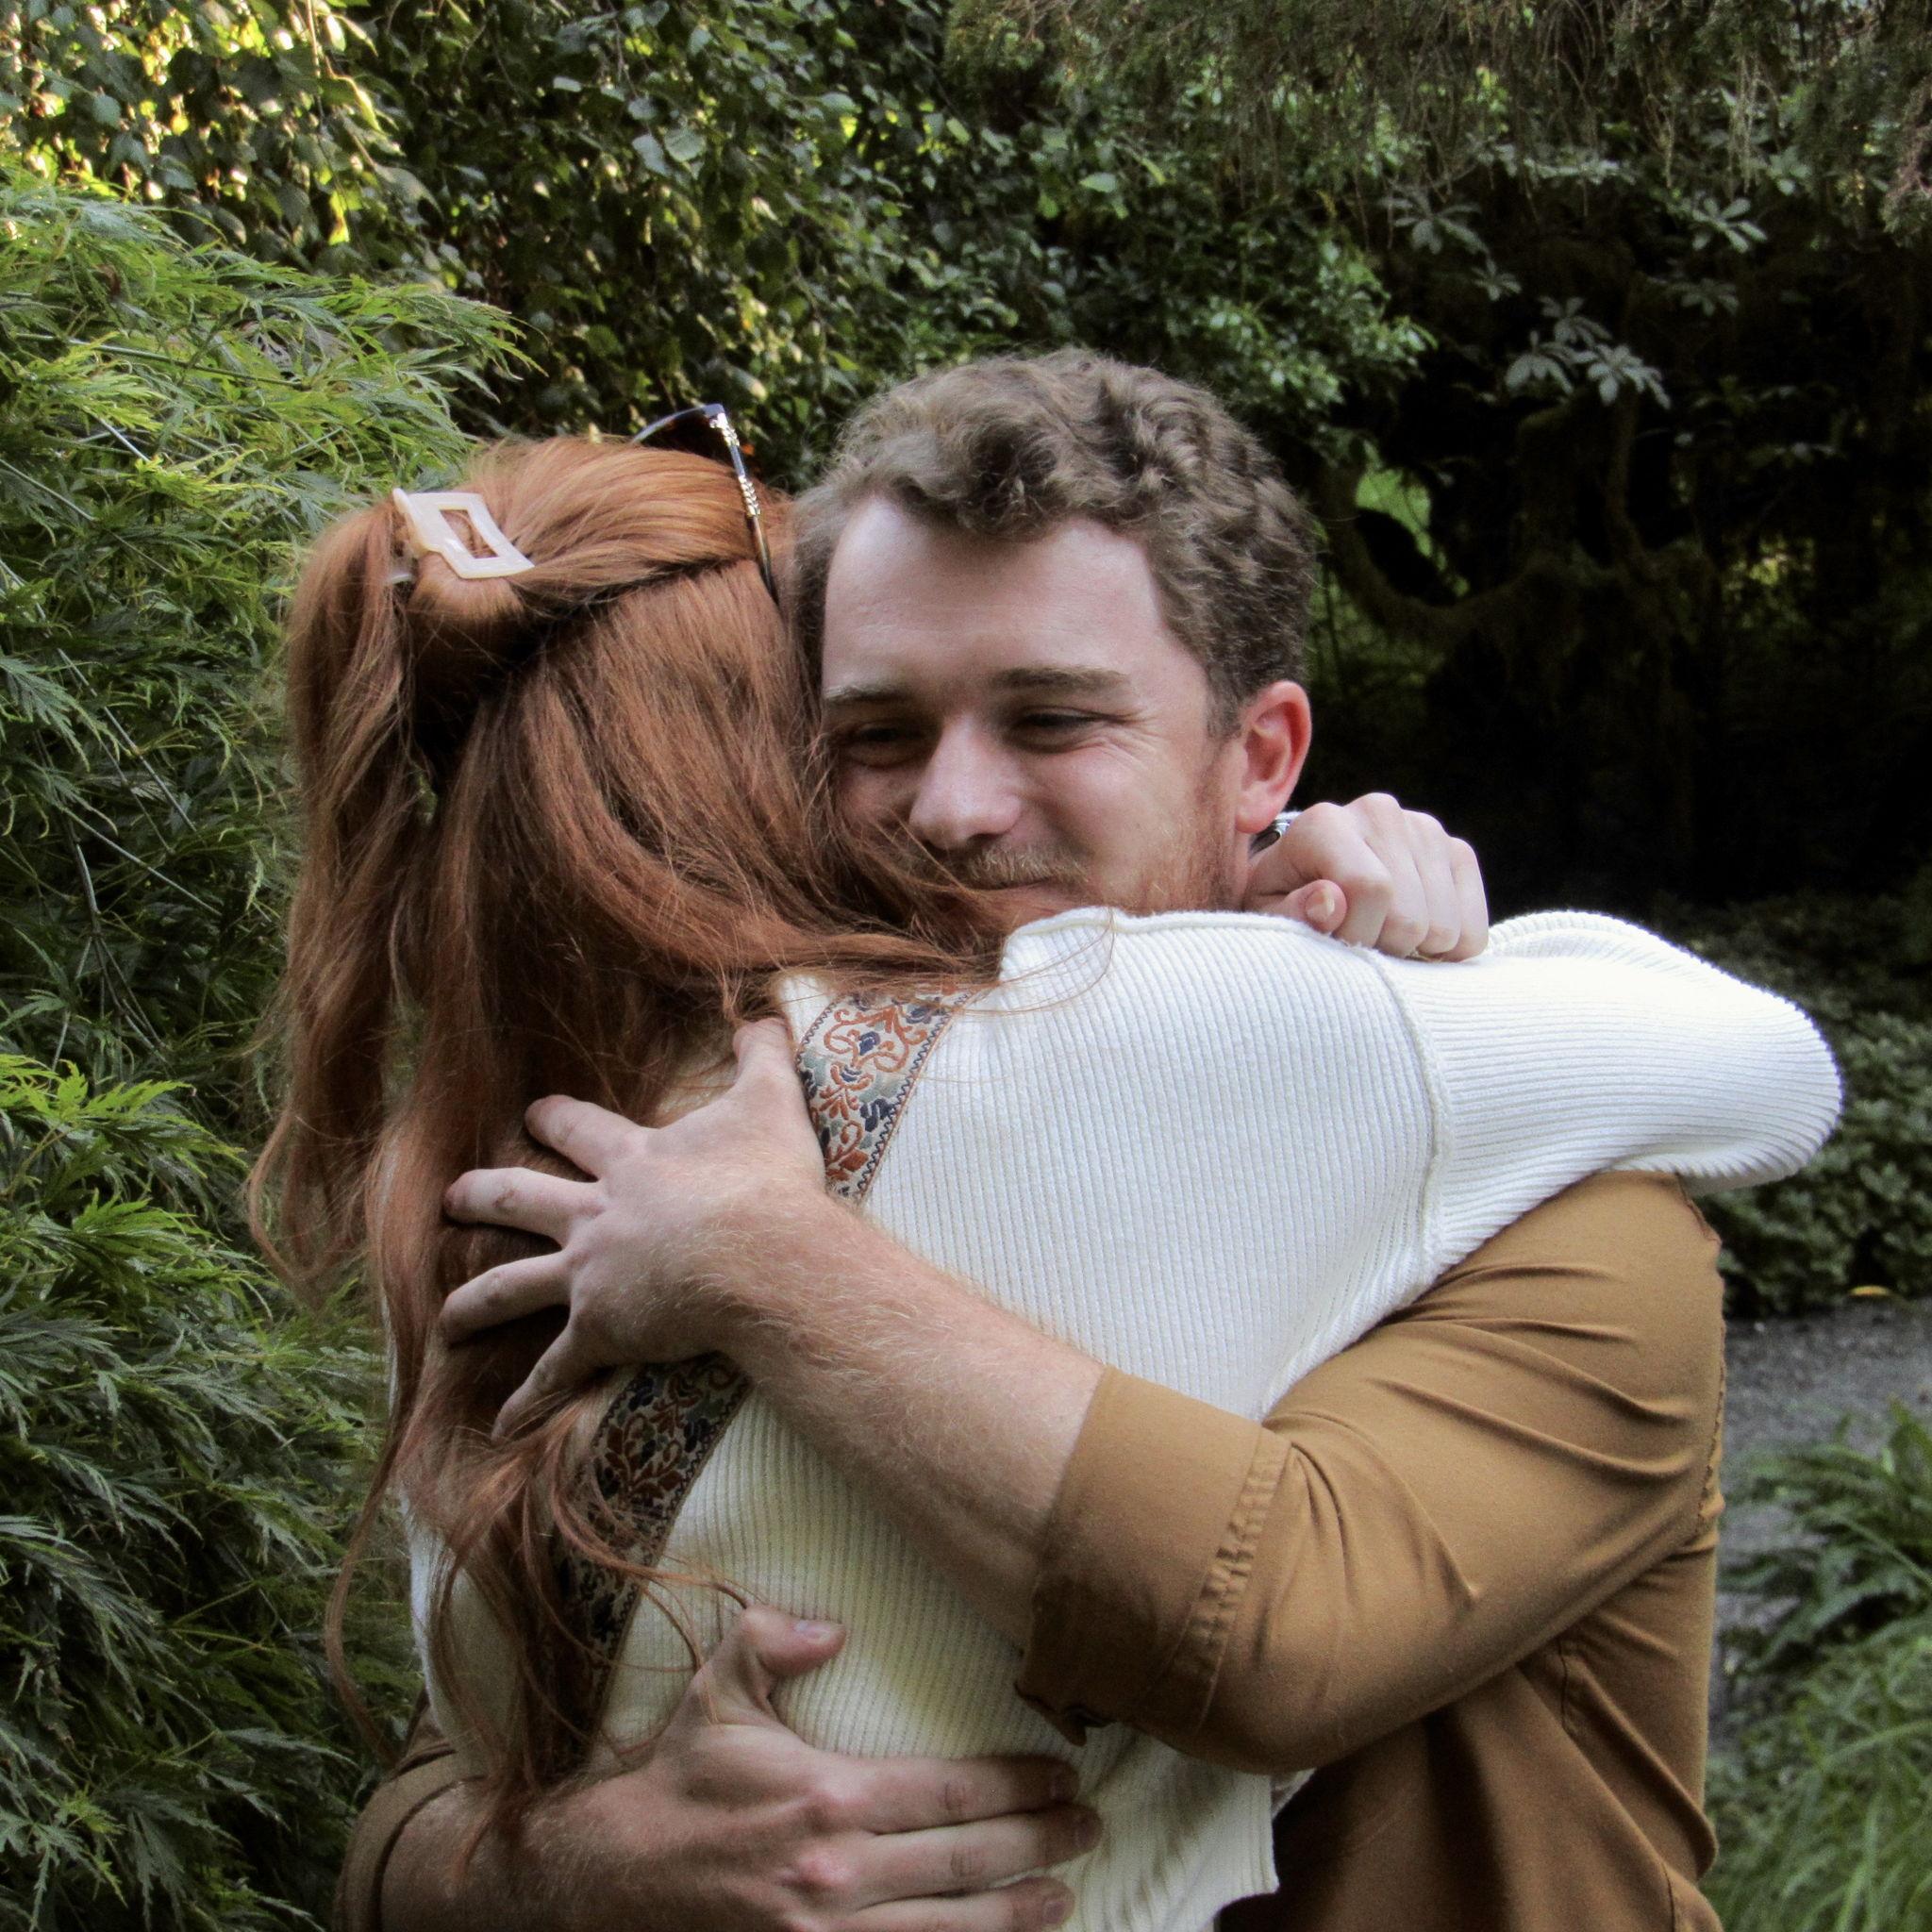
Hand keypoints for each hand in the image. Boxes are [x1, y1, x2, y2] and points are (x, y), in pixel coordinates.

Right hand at [397, 1606, 1093, 1931]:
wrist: (604, 1885)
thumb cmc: (674, 1785)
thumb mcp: (717, 1695)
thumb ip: (775, 1641)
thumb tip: (837, 1623)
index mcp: (826, 1796)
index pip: (948, 1789)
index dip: (1016, 1782)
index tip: (1063, 1772)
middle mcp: (837, 1873)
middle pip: (964, 1862)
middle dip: (1038, 1844)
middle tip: (1089, 1828)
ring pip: (946, 1930)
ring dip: (1014, 1913)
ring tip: (1064, 1894)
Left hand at [440, 1019, 826, 1433]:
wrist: (763, 1255)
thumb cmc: (767, 1180)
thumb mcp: (770, 1101)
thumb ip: (762, 1055)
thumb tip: (765, 1012)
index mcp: (630, 1161)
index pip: (576, 1129)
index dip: (552, 1119)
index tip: (531, 1114)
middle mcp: (596, 1215)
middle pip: (520, 1200)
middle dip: (481, 1196)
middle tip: (449, 1197)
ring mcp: (591, 1275)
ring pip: (511, 1286)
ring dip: (473, 1302)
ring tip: (444, 1318)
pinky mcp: (602, 1328)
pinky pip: (556, 1370)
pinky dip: (529, 1401)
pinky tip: (501, 1425)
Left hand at [1246, 792, 1487, 958]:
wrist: (1314, 881)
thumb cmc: (1284, 903)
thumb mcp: (1268, 914)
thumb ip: (1290, 913)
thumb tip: (1331, 903)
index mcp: (1326, 822)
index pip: (1370, 888)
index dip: (1355, 934)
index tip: (1334, 942)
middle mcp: (1380, 813)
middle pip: (1409, 915)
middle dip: (1382, 947)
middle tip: (1358, 940)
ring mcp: (1426, 829)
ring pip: (1444, 927)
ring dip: (1413, 951)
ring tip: (1381, 935)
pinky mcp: (1458, 852)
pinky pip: (1473, 930)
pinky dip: (1446, 952)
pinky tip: (1415, 939)